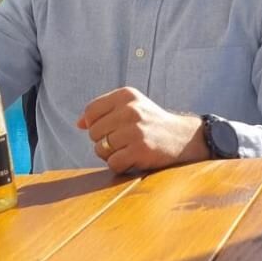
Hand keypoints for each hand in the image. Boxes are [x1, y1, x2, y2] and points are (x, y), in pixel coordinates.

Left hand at [76, 86, 208, 173]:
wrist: (182, 137)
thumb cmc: (150, 122)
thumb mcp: (131, 106)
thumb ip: (104, 111)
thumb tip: (79, 123)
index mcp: (126, 95)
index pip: (91, 111)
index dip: (95, 124)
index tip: (111, 128)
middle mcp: (131, 109)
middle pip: (94, 132)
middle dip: (103, 140)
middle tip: (122, 141)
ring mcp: (136, 129)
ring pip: (101, 148)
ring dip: (111, 154)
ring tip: (128, 149)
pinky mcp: (141, 149)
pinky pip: (113, 163)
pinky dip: (120, 165)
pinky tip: (132, 158)